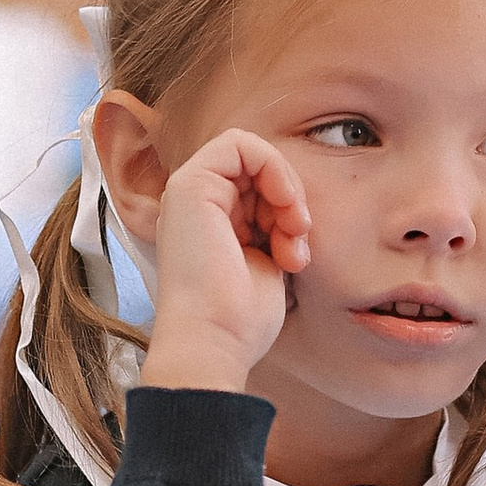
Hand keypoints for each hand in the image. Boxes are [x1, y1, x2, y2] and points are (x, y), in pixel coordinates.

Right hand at [139, 128, 310, 396]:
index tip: (296, 247)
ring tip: (292, 238)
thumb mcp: (267, 264)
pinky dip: (274, 168)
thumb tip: (296, 211)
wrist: (214, 341)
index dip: (285, 206)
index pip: (257, 187)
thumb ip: (273, 231)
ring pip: (253, 155)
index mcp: (209, 223)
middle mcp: (195, 205)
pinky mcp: (189, 184)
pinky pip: (241, 144)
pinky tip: (285, 208)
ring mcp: (188, 192)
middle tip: (297, 243)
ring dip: (287, 192)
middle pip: (258, 171)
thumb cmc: (240, 319)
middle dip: (290, 203)